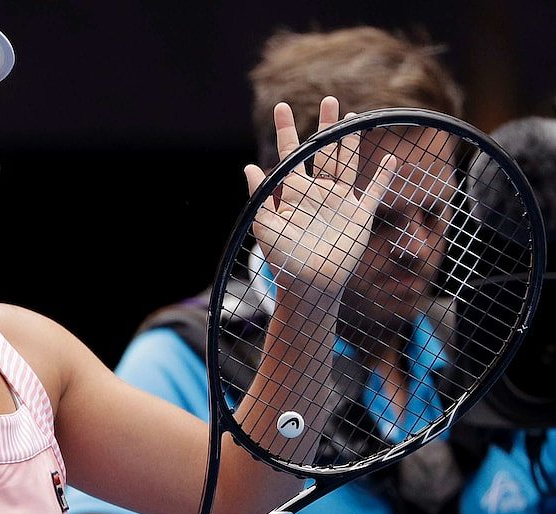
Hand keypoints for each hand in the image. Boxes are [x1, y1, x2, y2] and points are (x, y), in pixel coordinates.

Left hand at [245, 96, 396, 296]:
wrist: (308, 286)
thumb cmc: (283, 260)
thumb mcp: (266, 226)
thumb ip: (261, 196)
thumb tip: (249, 167)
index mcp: (293, 192)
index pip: (290, 155)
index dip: (286, 130)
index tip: (281, 106)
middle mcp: (317, 192)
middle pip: (322, 151)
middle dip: (324, 126)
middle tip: (329, 99)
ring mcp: (339, 202)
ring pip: (346, 163)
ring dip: (349, 141)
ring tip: (351, 116)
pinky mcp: (358, 216)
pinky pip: (374, 192)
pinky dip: (383, 178)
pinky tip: (391, 161)